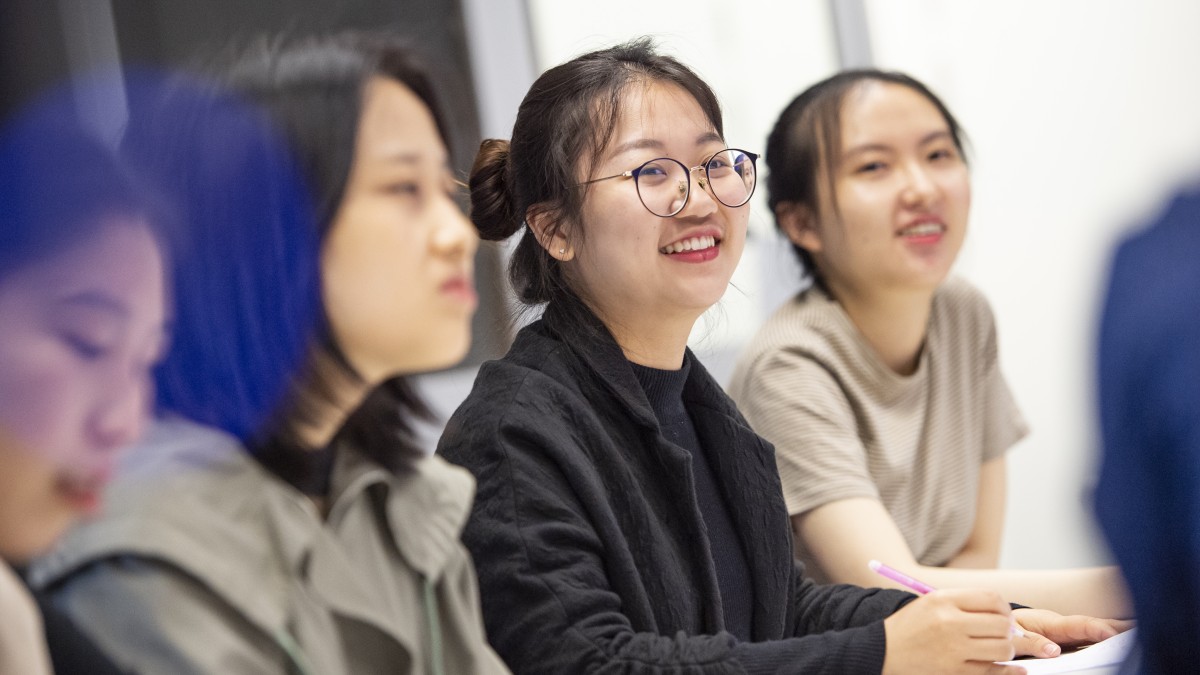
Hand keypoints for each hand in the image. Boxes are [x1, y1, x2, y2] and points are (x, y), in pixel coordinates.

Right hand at [882, 589, 1026, 674]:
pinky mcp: (954, 672)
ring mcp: (953, 650)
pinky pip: (993, 671)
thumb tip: (1004, 614)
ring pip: (1003, 649)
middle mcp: (949, 623)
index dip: (1003, 607)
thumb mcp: (930, 603)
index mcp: (943, 600)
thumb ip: (963, 603)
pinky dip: (1008, 670)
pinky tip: (1015, 668)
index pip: (991, 599)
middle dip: (1009, 629)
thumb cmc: (910, 626)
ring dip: (1007, 649)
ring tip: (998, 648)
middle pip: (1001, 624)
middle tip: (1004, 633)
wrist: (882, 651)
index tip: (1002, 614)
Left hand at [1011, 608, 1134, 657]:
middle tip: (1142, 629)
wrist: (1001, 620)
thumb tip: (1054, 652)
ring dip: (1119, 631)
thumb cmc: (1008, 626)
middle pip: (1095, 625)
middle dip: (1118, 627)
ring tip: (1143, 632)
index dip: (1096, 629)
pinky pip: (1092, 637)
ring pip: (1097, 630)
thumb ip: (1031, 641)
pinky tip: (1124, 639)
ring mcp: (1070, 631)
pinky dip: (1109, 636)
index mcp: (1051, 623)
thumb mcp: (1013, 632)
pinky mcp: (1071, 637)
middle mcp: (1065, 626)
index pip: (1078, 625)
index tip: (1112, 634)